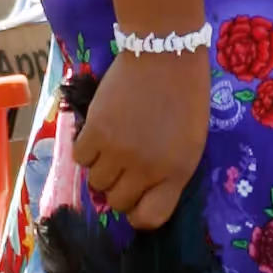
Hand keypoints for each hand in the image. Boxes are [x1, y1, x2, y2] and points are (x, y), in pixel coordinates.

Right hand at [73, 48, 208, 228]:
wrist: (164, 53)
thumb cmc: (185, 96)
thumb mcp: (192, 142)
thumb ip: (169, 172)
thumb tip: (142, 196)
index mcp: (178, 171)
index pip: (150, 218)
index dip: (140, 213)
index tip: (137, 201)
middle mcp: (146, 167)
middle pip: (119, 202)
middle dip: (121, 188)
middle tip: (126, 166)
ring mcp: (118, 151)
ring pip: (96, 183)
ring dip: (103, 169)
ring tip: (114, 145)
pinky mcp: (94, 131)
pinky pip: (80, 159)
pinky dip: (87, 150)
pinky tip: (100, 133)